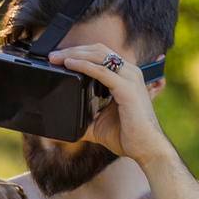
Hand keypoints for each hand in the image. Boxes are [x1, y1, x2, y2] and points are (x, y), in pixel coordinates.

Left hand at [47, 42, 170, 165]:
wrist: (146, 149)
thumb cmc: (128, 136)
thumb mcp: (99, 123)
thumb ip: (84, 118)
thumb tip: (64, 123)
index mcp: (125, 76)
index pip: (101, 54)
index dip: (79, 52)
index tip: (59, 58)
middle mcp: (129, 73)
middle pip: (98, 50)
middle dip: (73, 49)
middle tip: (53, 56)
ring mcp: (130, 78)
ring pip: (99, 56)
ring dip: (75, 54)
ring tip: (57, 58)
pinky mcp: (127, 88)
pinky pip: (102, 71)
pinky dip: (84, 65)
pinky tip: (70, 64)